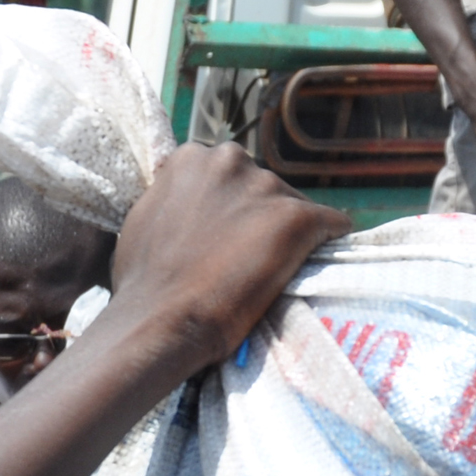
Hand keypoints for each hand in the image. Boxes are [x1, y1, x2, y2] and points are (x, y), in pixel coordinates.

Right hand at [108, 141, 351, 371]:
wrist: (162, 318)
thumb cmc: (142, 282)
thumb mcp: (145, 218)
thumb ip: (172, 199)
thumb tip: (183, 205)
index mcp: (192, 157)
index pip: (229, 176)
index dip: (231, 208)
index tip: (230, 236)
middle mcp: (230, 160)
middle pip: (264, 186)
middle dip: (261, 217)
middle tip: (252, 257)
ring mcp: (265, 186)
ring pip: (295, 206)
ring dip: (290, 234)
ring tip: (277, 272)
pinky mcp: (297, 217)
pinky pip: (332, 223)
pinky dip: (331, 240)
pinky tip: (325, 260)